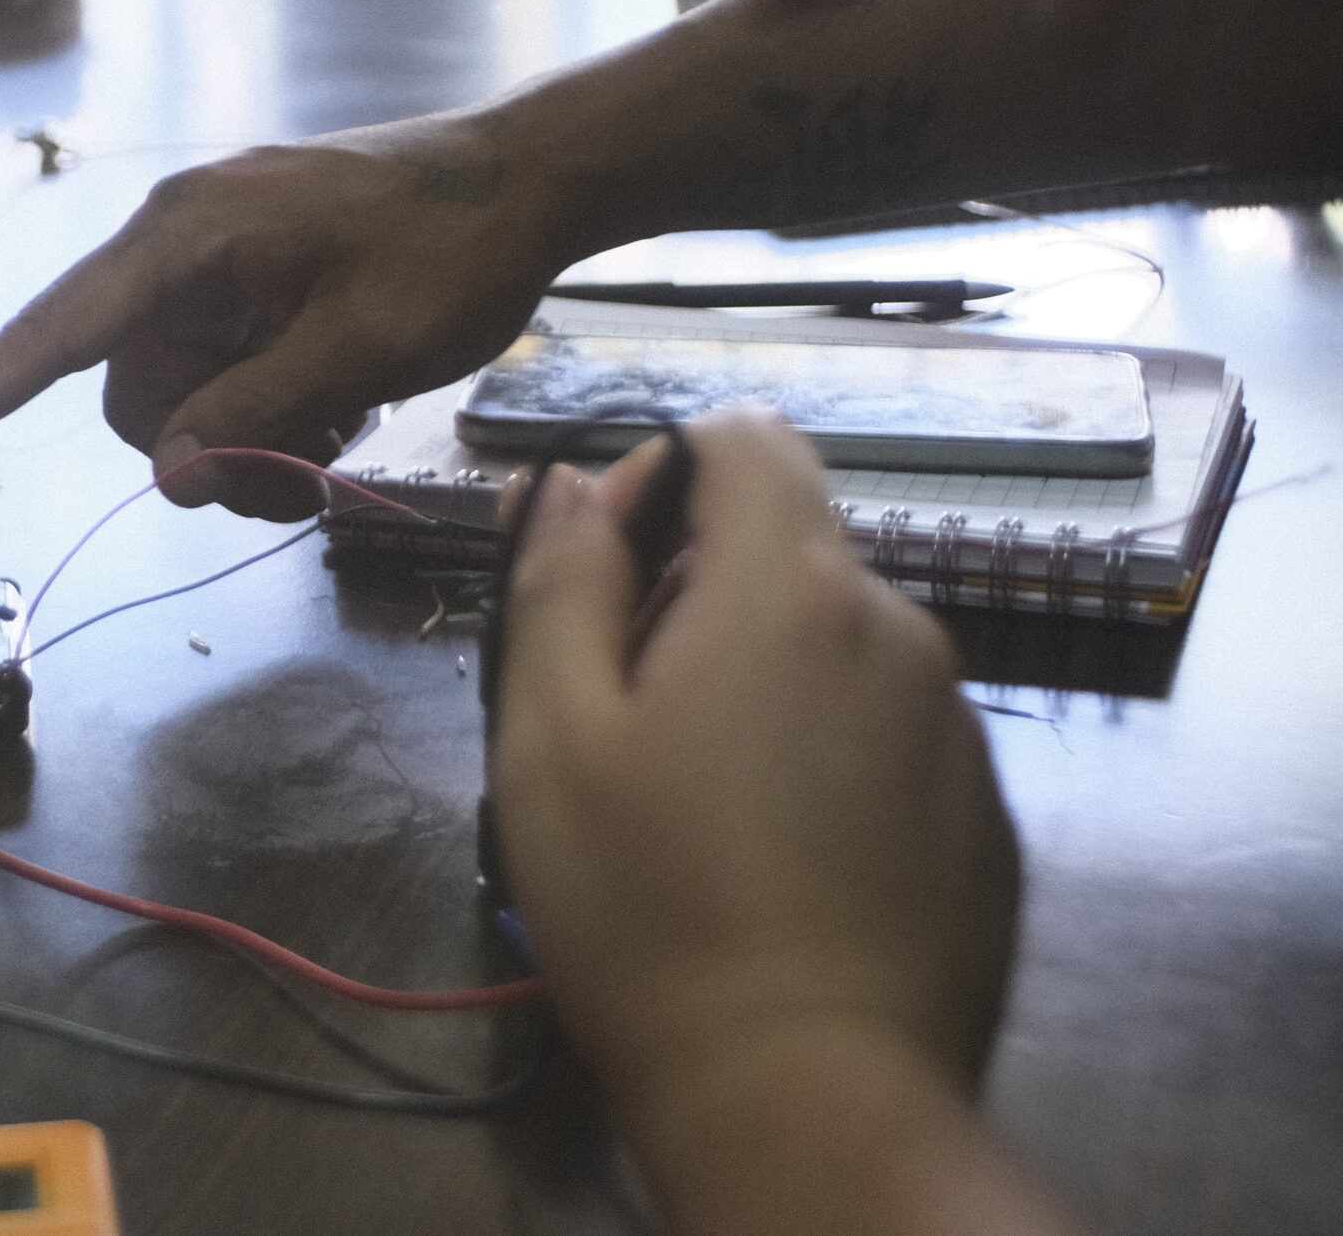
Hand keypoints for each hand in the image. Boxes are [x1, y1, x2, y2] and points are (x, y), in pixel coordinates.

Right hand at [0, 112, 578, 518]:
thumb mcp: (359, 346)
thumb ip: (253, 412)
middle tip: (296, 482)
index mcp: (188, 238)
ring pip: (184, 394)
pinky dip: (272, 406)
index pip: (58, 331)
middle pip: (136, 391)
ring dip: (248, 438)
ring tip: (339, 428)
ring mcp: (221, 260)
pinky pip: (225, 368)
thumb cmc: (451, 249)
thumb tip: (169, 474)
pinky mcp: (256, 277)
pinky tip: (342, 401)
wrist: (532, 178)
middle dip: (203, 451)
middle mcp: (183, 244)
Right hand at [494, 412, 1019, 1128]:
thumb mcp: (552, 735)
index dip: (658, 472)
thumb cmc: (649, 906)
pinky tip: (775, 860)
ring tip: (694, 802)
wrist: (810, 1101)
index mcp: (790, 587)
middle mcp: (900, 627)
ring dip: (762, 677)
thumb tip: (570, 483)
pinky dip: (826, 754)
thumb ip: (560, 578)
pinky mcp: (983, 816)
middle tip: (619, 714)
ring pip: (839, 645)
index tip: (600, 575)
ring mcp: (956, 725)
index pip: (746, 436)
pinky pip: (888, 733)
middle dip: (696, 589)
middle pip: (789, 545)